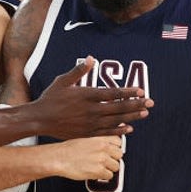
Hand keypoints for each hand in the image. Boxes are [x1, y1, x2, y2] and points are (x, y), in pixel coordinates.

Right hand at [32, 57, 152, 139]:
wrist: (39, 119)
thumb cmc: (50, 98)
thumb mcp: (63, 81)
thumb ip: (79, 71)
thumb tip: (91, 58)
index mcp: (87, 95)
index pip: (113, 93)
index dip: (128, 92)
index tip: (141, 90)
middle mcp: (91, 110)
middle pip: (118, 107)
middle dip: (136, 104)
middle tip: (151, 103)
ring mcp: (90, 123)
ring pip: (115, 120)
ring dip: (131, 117)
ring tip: (144, 114)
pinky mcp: (87, 133)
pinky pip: (107, 132)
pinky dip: (119, 131)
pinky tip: (129, 129)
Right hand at [54, 135, 123, 180]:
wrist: (59, 158)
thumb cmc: (69, 149)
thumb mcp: (86, 136)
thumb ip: (100, 138)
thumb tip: (111, 137)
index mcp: (101, 137)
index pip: (118, 142)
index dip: (114, 147)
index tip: (110, 151)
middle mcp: (103, 147)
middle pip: (119, 155)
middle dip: (112, 158)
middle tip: (104, 160)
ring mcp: (102, 159)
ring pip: (116, 166)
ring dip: (109, 168)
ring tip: (99, 167)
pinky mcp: (99, 171)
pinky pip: (109, 176)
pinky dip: (103, 176)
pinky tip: (96, 172)